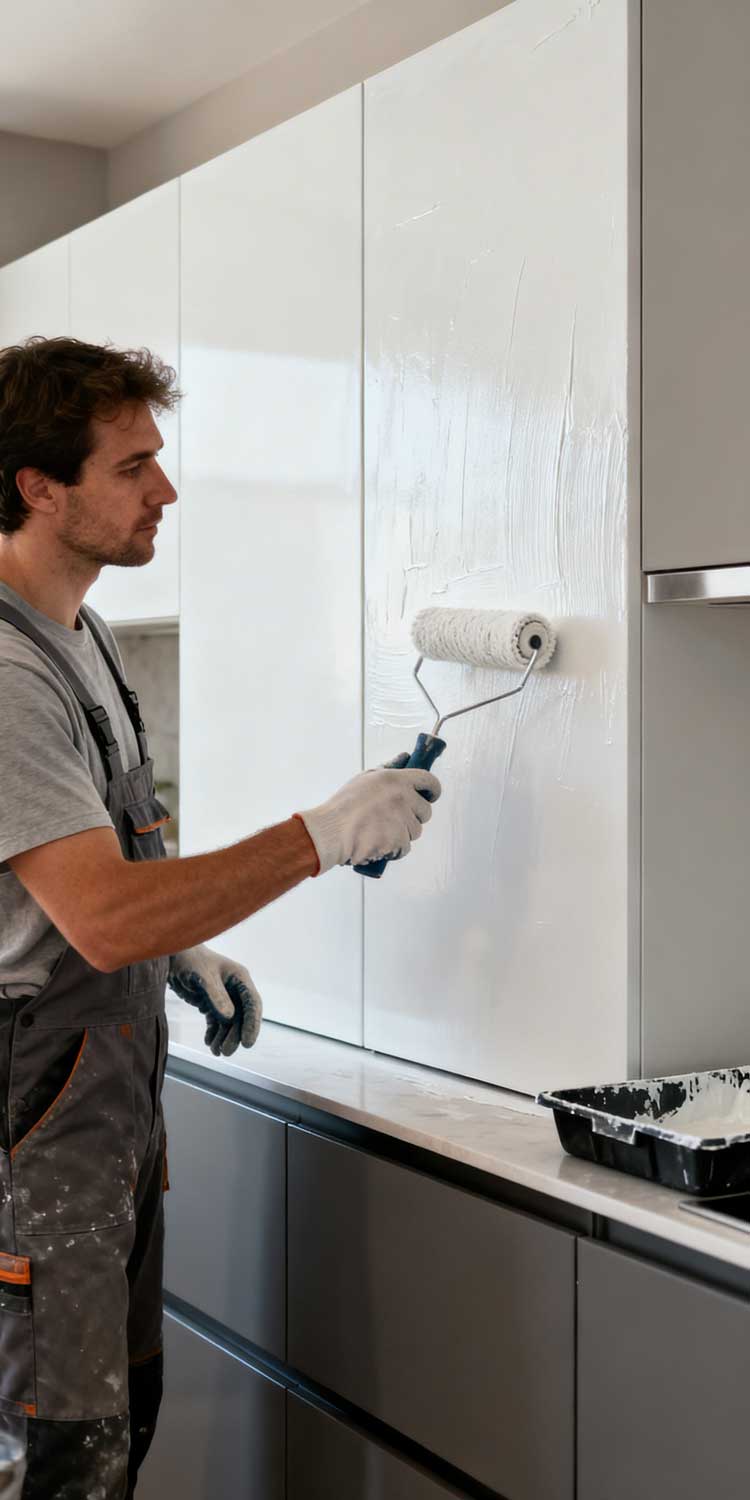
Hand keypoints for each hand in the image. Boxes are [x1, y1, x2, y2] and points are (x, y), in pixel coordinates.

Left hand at [168, 944, 262, 1055]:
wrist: (171, 955)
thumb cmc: (189, 959)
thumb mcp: (203, 976)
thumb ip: (216, 996)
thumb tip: (230, 1017)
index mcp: (239, 977)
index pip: (252, 1003)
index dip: (252, 1024)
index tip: (247, 1043)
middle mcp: (235, 988)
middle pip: (241, 1016)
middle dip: (235, 1035)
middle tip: (226, 1052)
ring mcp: (223, 996)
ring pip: (229, 1022)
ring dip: (224, 1037)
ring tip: (216, 1051)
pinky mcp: (211, 1003)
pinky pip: (217, 1022)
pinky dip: (214, 1033)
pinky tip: (209, 1042)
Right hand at [296, 757, 440, 873]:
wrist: (331, 832)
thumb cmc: (343, 806)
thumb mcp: (365, 778)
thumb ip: (389, 767)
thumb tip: (404, 757)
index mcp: (395, 780)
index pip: (429, 781)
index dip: (433, 790)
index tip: (430, 795)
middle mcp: (402, 798)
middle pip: (425, 811)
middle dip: (414, 816)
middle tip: (394, 818)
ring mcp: (402, 820)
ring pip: (415, 831)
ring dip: (403, 833)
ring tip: (380, 831)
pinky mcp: (398, 840)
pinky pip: (405, 847)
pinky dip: (395, 849)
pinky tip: (379, 843)